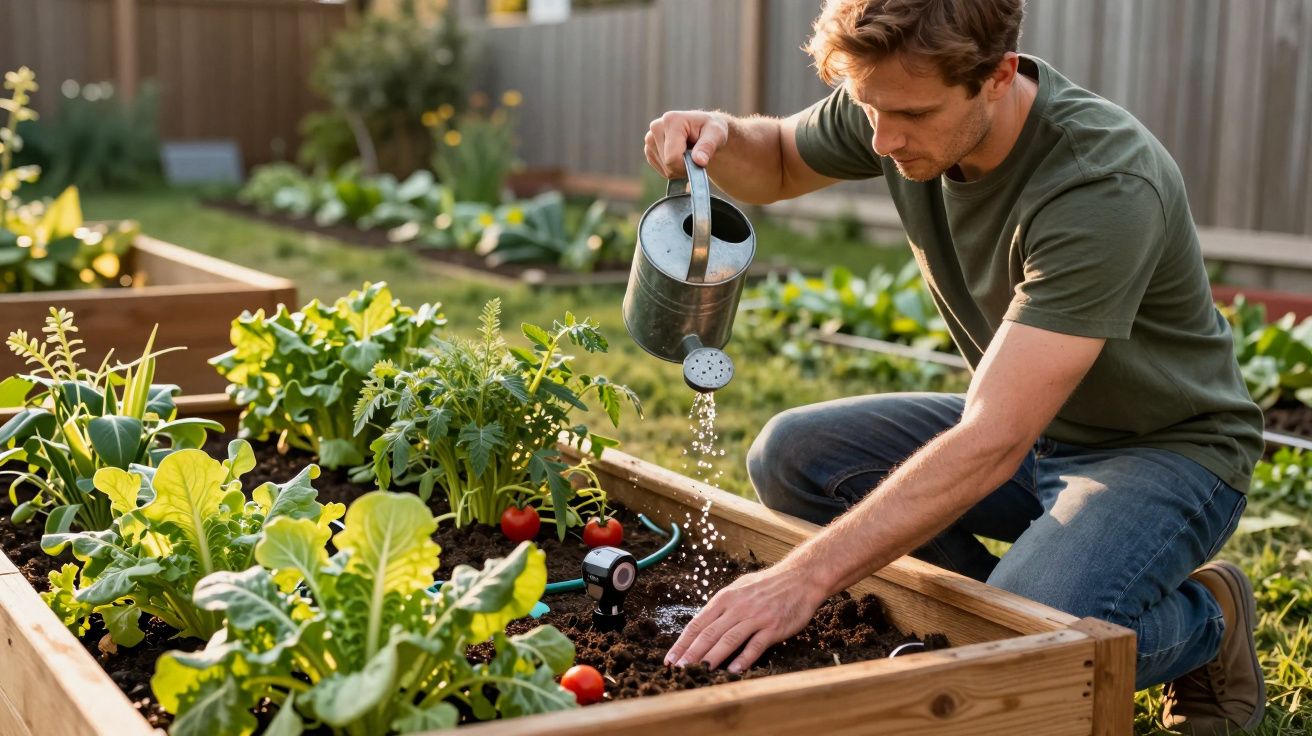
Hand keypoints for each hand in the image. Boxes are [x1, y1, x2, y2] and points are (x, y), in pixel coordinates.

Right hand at [644, 110, 729, 176]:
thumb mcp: (717, 134)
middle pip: (668, 165)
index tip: (699, 161)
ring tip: (689, 155)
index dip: (687, 166)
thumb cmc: (712, 130)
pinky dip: (672, 169)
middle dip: (684, 167)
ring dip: (679, 169)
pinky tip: (680, 157)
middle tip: (695, 157)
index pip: (673, 158)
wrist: (705, 130)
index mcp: (671, 120)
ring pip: (664, 169)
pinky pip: (660, 170)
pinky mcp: (649, 149)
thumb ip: (708, 146)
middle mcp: (656, 127)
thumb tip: (699, 161)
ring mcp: (650, 138)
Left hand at [664, 562, 826, 672]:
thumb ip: (722, 607)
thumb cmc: (767, 585)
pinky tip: (732, 671)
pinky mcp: (773, 627)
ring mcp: (755, 617)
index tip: (670, 659)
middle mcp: (737, 607)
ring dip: (711, 658)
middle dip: (691, 654)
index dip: (682, 643)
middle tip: (678, 670)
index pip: (697, 624)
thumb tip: (703, 625)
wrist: (800, 578)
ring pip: (728, 640)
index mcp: (725, 598)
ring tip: (698, 672)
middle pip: (709, 633)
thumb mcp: (739, 589)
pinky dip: (743, 659)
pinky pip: (755, 645)